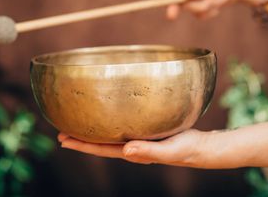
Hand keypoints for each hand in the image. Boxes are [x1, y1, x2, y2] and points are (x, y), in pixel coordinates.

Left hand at [58, 116, 267, 168]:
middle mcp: (133, 146)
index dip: (82, 145)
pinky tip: (110, 114)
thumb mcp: (172, 151)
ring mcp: (139, 138)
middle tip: (61, 130)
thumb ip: (150, 151)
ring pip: (111, 134)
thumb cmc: (190, 150)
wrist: (205, 147)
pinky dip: (111, 121)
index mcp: (135, 152)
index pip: (102, 149)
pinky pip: (124, 126)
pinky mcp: (147, 130)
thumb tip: (125, 150)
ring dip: (93, 129)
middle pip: (101, 142)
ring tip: (79, 123)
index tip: (63, 138)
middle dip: (81, 137)